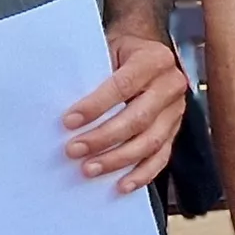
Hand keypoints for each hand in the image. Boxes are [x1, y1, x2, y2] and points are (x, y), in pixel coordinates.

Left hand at [61, 32, 185, 191]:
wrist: (144, 53)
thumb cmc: (119, 52)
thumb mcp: (108, 49)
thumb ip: (93, 72)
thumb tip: (58, 102)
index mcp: (154, 59)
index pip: (124, 85)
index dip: (96, 105)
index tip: (68, 121)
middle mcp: (170, 85)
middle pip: (138, 118)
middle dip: (103, 137)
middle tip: (74, 150)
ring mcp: (176, 111)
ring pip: (151, 142)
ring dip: (118, 159)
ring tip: (89, 169)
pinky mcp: (174, 131)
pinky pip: (162, 156)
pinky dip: (142, 173)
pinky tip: (122, 184)